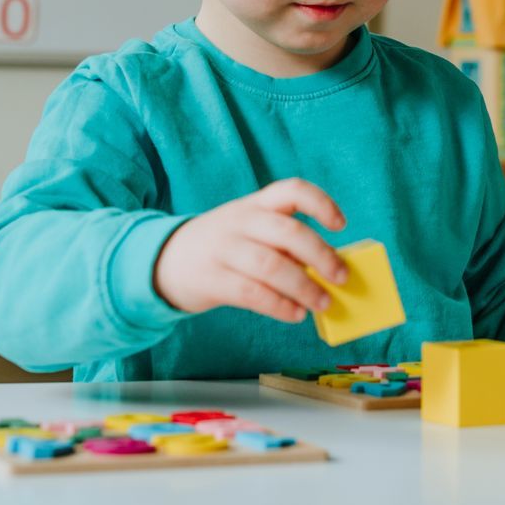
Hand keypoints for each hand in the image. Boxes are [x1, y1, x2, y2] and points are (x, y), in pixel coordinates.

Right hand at [153, 178, 347, 322]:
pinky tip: (295, 313)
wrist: (163, 260)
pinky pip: (253, 293)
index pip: (292, 190)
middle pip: (288, 231)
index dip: (321, 203)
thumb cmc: (223, 247)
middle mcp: (240, 221)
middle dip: (321, 255)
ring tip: (323, 303)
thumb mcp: (248, 230)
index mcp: (255, 204)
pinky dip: (280, 305)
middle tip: (341, 277)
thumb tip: (328, 269)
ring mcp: (223, 249)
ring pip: (272, 265)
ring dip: (304, 286)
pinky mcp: (211, 279)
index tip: (341, 225)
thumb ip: (283, 243)